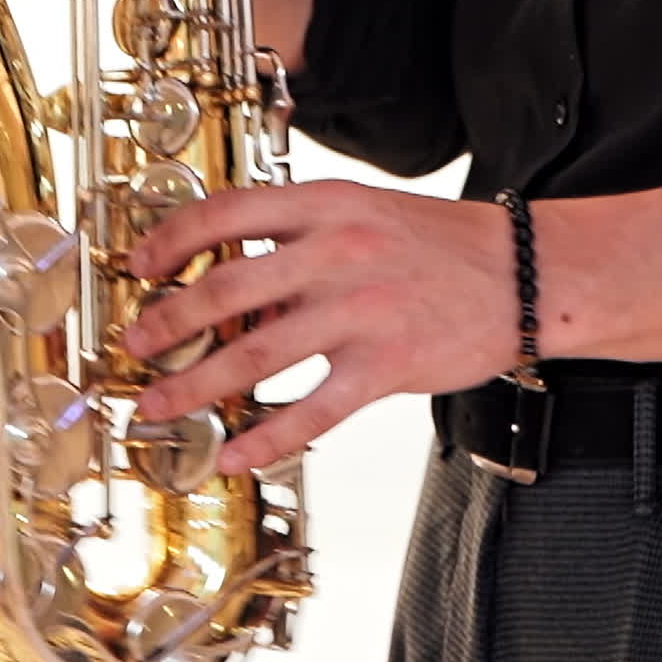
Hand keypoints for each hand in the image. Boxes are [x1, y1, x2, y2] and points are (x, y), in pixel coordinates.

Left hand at [123, 182, 516, 473]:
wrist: (527, 273)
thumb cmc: (443, 245)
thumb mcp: (367, 213)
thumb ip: (302, 238)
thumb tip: (233, 281)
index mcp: (328, 205)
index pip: (227, 212)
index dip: (170, 240)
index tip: (138, 266)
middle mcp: (338, 252)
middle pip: (226, 289)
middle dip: (167, 324)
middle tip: (135, 347)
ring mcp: (361, 311)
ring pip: (255, 354)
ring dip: (195, 385)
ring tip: (158, 405)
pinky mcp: (387, 364)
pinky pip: (312, 410)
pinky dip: (266, 438)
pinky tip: (235, 455)